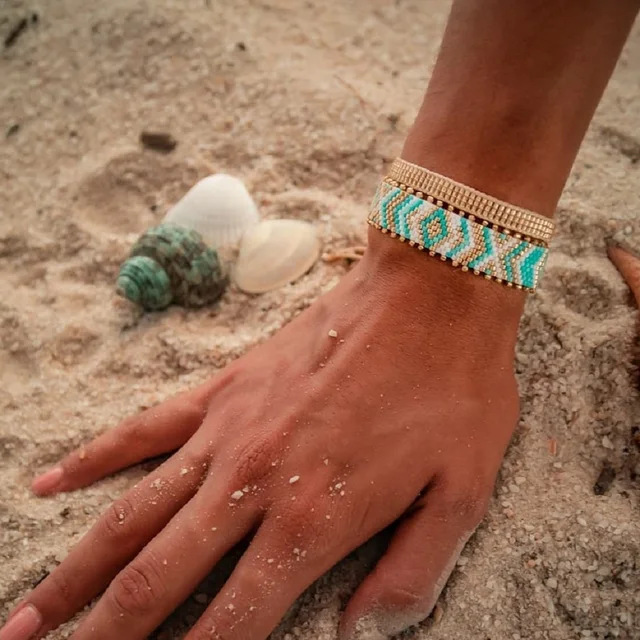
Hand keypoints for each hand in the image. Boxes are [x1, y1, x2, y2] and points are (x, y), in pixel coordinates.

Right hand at [1, 229, 524, 639]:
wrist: (427, 295)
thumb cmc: (452, 390)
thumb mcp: (461, 492)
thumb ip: (410, 574)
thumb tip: (362, 636)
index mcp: (313, 520)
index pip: (231, 622)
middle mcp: (253, 482)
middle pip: (156, 579)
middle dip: (103, 635)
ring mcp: (229, 431)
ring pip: (134, 515)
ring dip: (76, 572)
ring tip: (26, 615)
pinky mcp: (225, 388)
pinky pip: (145, 429)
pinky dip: (95, 460)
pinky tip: (52, 483)